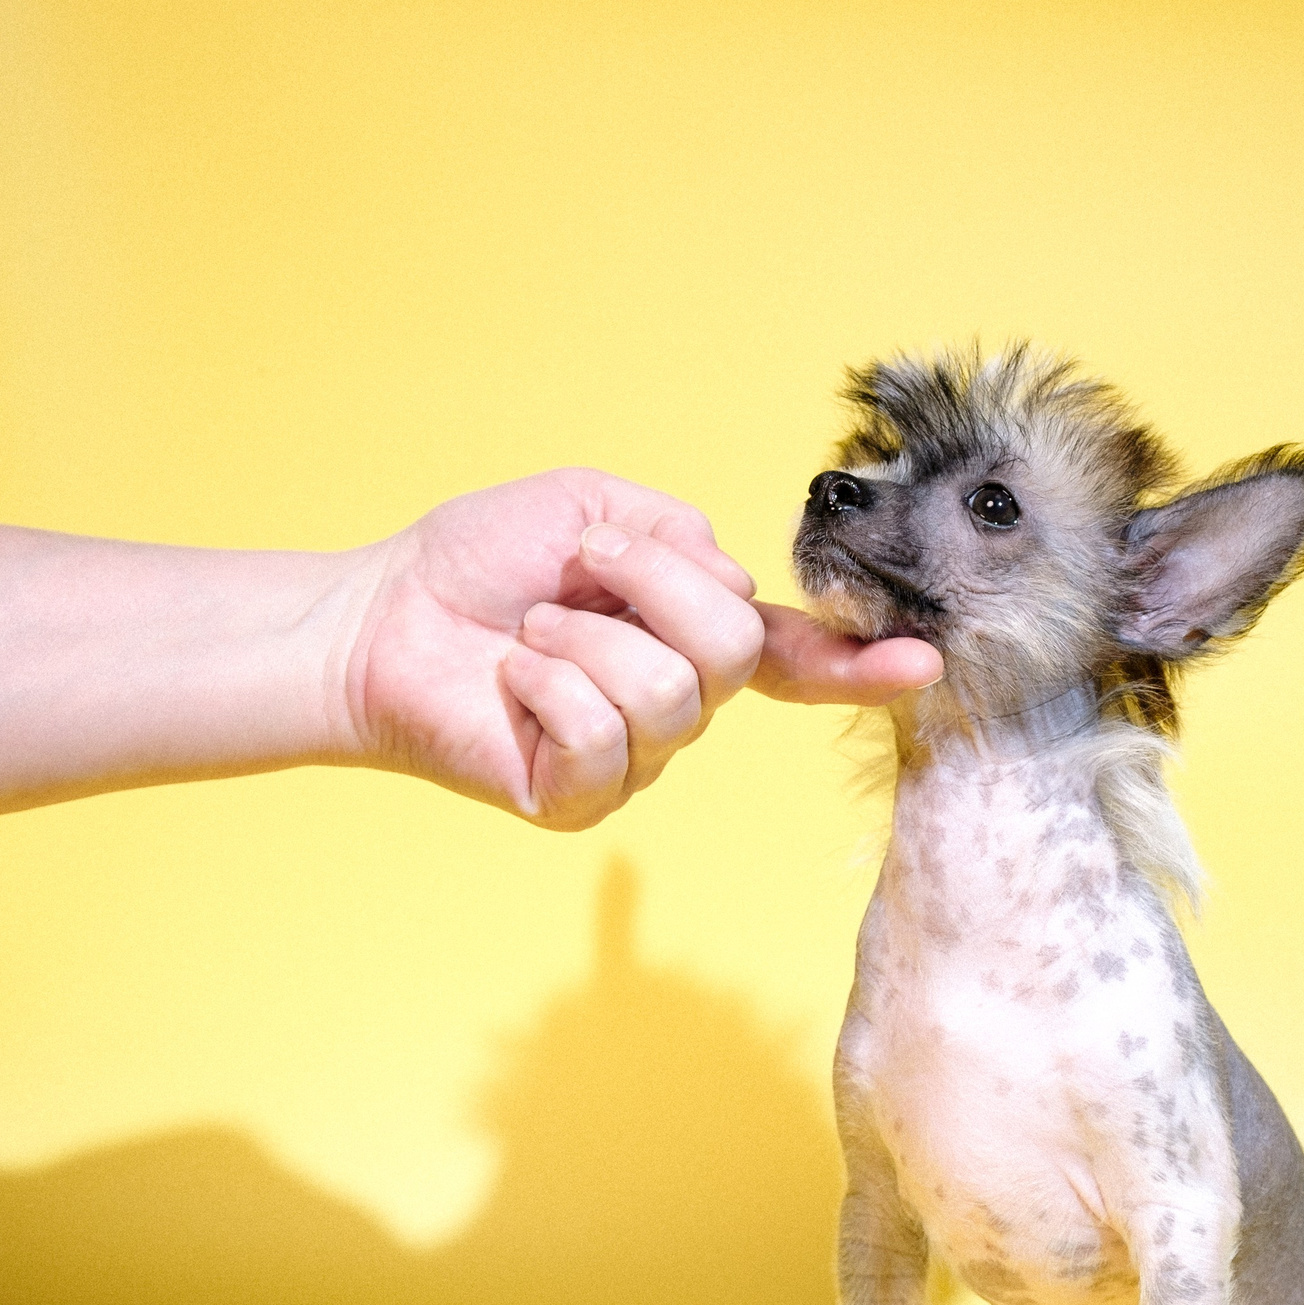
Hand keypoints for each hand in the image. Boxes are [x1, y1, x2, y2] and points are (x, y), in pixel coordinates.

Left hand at [336, 469, 940, 829]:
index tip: (922, 662)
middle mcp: (680, 705)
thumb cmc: (478, 565)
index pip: (794, 658)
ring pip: (669, 692)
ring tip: (531, 632)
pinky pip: (599, 736)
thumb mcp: (591, 506)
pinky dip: (546, 685)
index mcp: (692, 636)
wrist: (381, 619)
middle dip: (653, 584)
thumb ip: (676, 531)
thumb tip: (726, 583)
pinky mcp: (579, 798)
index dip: (857, 662)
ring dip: (582, 634)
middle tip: (580, 570)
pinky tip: (512, 679)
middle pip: (732, 648)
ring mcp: (634, 760)